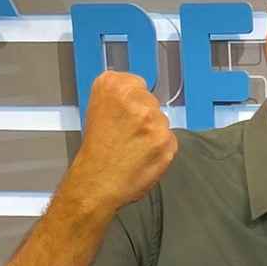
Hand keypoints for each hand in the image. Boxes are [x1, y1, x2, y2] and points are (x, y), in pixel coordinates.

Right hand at [65, 71, 177, 210]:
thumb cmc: (96, 150)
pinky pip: (170, 139)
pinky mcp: (166, 140)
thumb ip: (119, 96)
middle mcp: (135, 99)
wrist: (97, 182)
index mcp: (112, 85)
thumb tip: (137, 92)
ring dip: (152, 132)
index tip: (124, 113)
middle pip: (151, 102)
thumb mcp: (97, 108)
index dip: (132, 102)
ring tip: (133, 147)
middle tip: (126, 134)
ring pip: (161, 121)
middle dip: (143, 116)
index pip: (137, 83)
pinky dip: (160, 148)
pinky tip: (143, 156)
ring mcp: (153, 120)